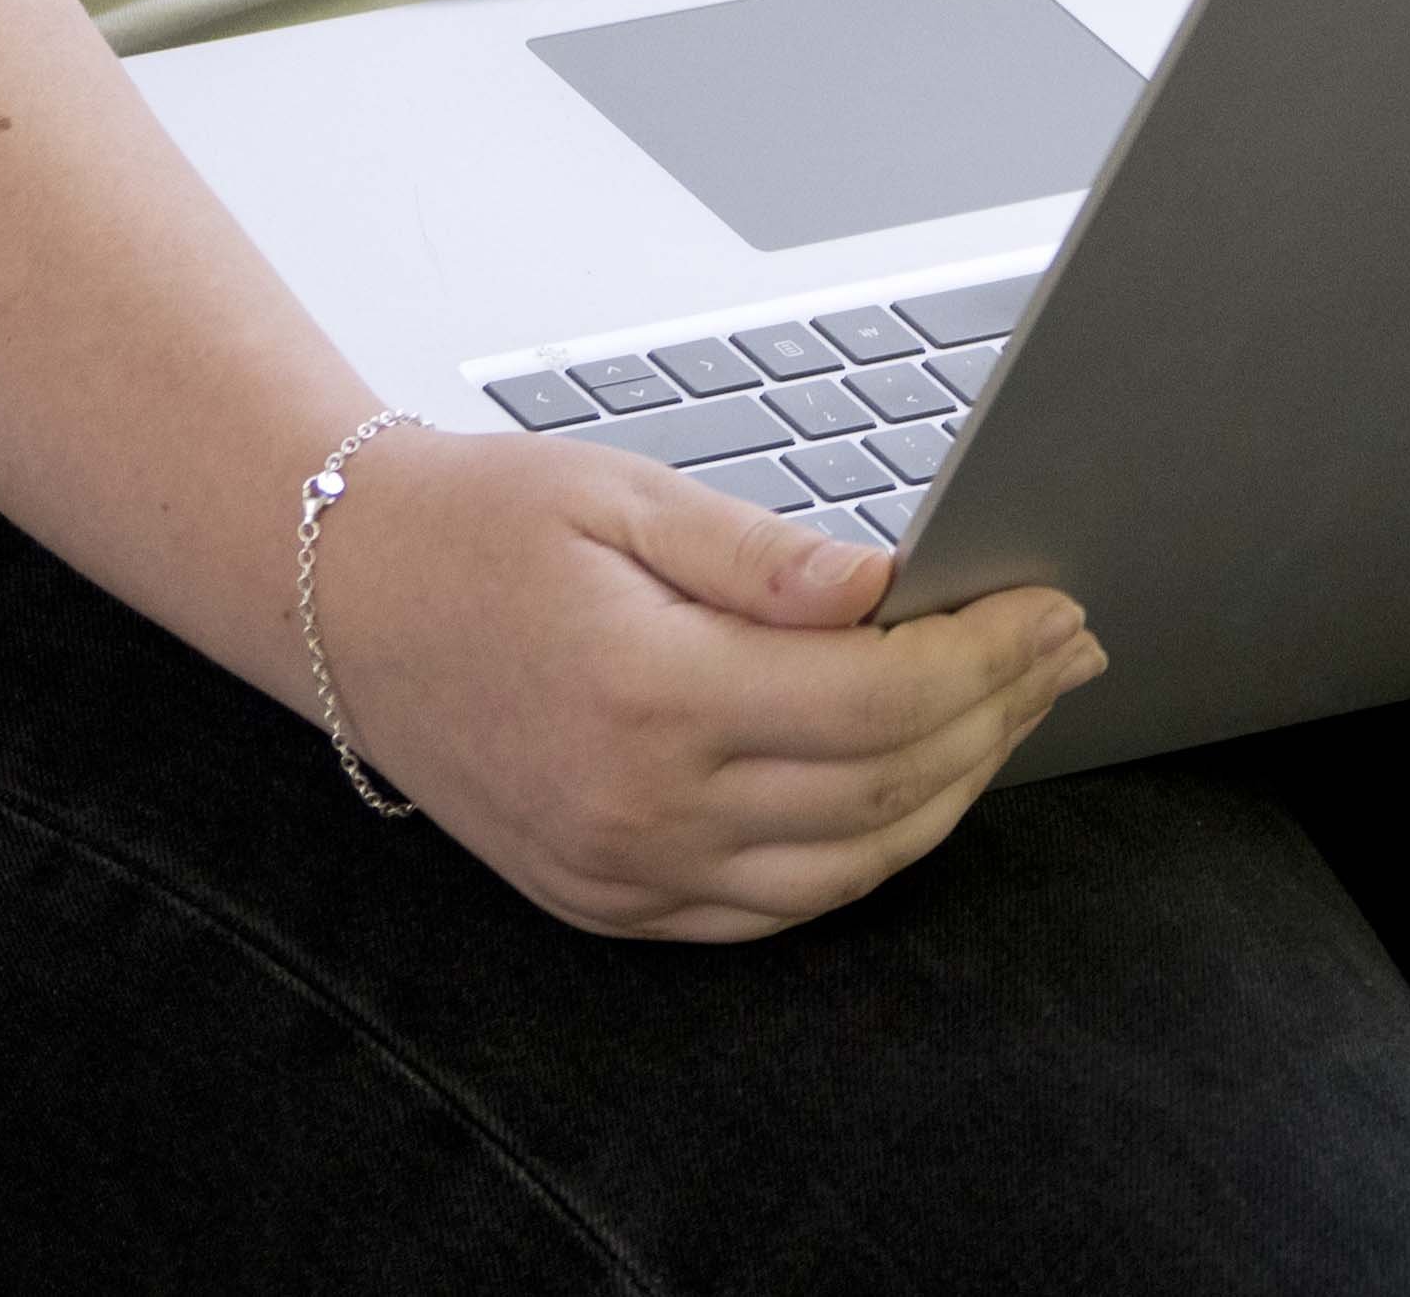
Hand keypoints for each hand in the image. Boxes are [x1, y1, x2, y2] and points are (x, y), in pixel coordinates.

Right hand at [322, 423, 1103, 939]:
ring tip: (1013, 712)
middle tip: (1067, 648)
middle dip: (997, 716)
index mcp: (652, 693)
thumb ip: (766, 555)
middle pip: (884, 789)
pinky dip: (862, 860)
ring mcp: (622, 871)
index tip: (1053, 604)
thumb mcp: (625, 497)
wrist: (342, 599)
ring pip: (843, 870)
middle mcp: (640, 807)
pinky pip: (770, 912)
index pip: (879, 698)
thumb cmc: (481, 526)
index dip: (987, 654)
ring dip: (950, 794)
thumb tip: (890, 586)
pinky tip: (912, 791)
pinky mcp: (606, 902)